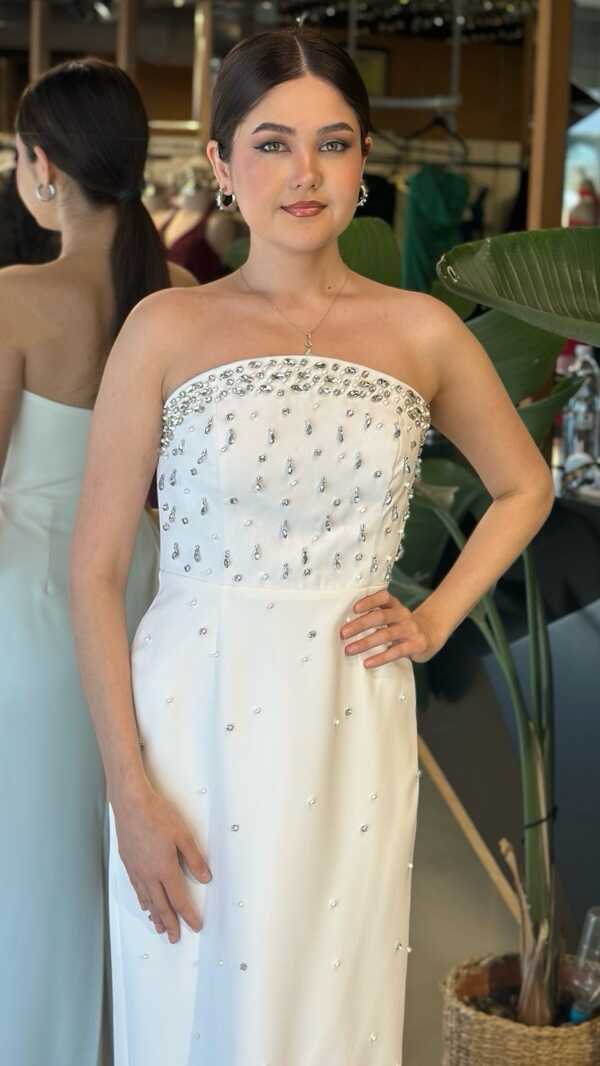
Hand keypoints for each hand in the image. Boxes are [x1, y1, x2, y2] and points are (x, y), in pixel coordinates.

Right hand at [112, 784, 211, 942]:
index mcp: (165, 869)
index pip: (179, 899)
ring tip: (159, 927)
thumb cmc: (157, 815)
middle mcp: (149, 874)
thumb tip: (205, 877)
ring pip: (147, 899)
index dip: (187, 915)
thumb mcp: (183, 835)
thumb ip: (195, 858)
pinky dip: (142, 900)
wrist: (131, 804)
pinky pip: (136, 888)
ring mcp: (136, 870)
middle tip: (174, 938)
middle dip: (169, 923)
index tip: (195, 926)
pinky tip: (144, 904)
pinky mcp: (128, 863)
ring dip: (154, 915)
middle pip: (161, 905)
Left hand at [339, 589, 441, 666]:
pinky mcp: (417, 645)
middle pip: (381, 616)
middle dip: (360, 624)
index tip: (354, 608)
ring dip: (365, 642)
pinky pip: (396, 652)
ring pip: (386, 634)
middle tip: (343, 633)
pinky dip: (380, 658)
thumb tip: (347, 625)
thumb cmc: (403, 626)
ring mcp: (411, 629)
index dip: (369, 601)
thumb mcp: (393, 616)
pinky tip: (367, 663)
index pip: (383, 597)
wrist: (431, 634)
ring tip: (349, 650)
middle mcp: (403, 614)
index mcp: (395, 605)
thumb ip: (376, 616)